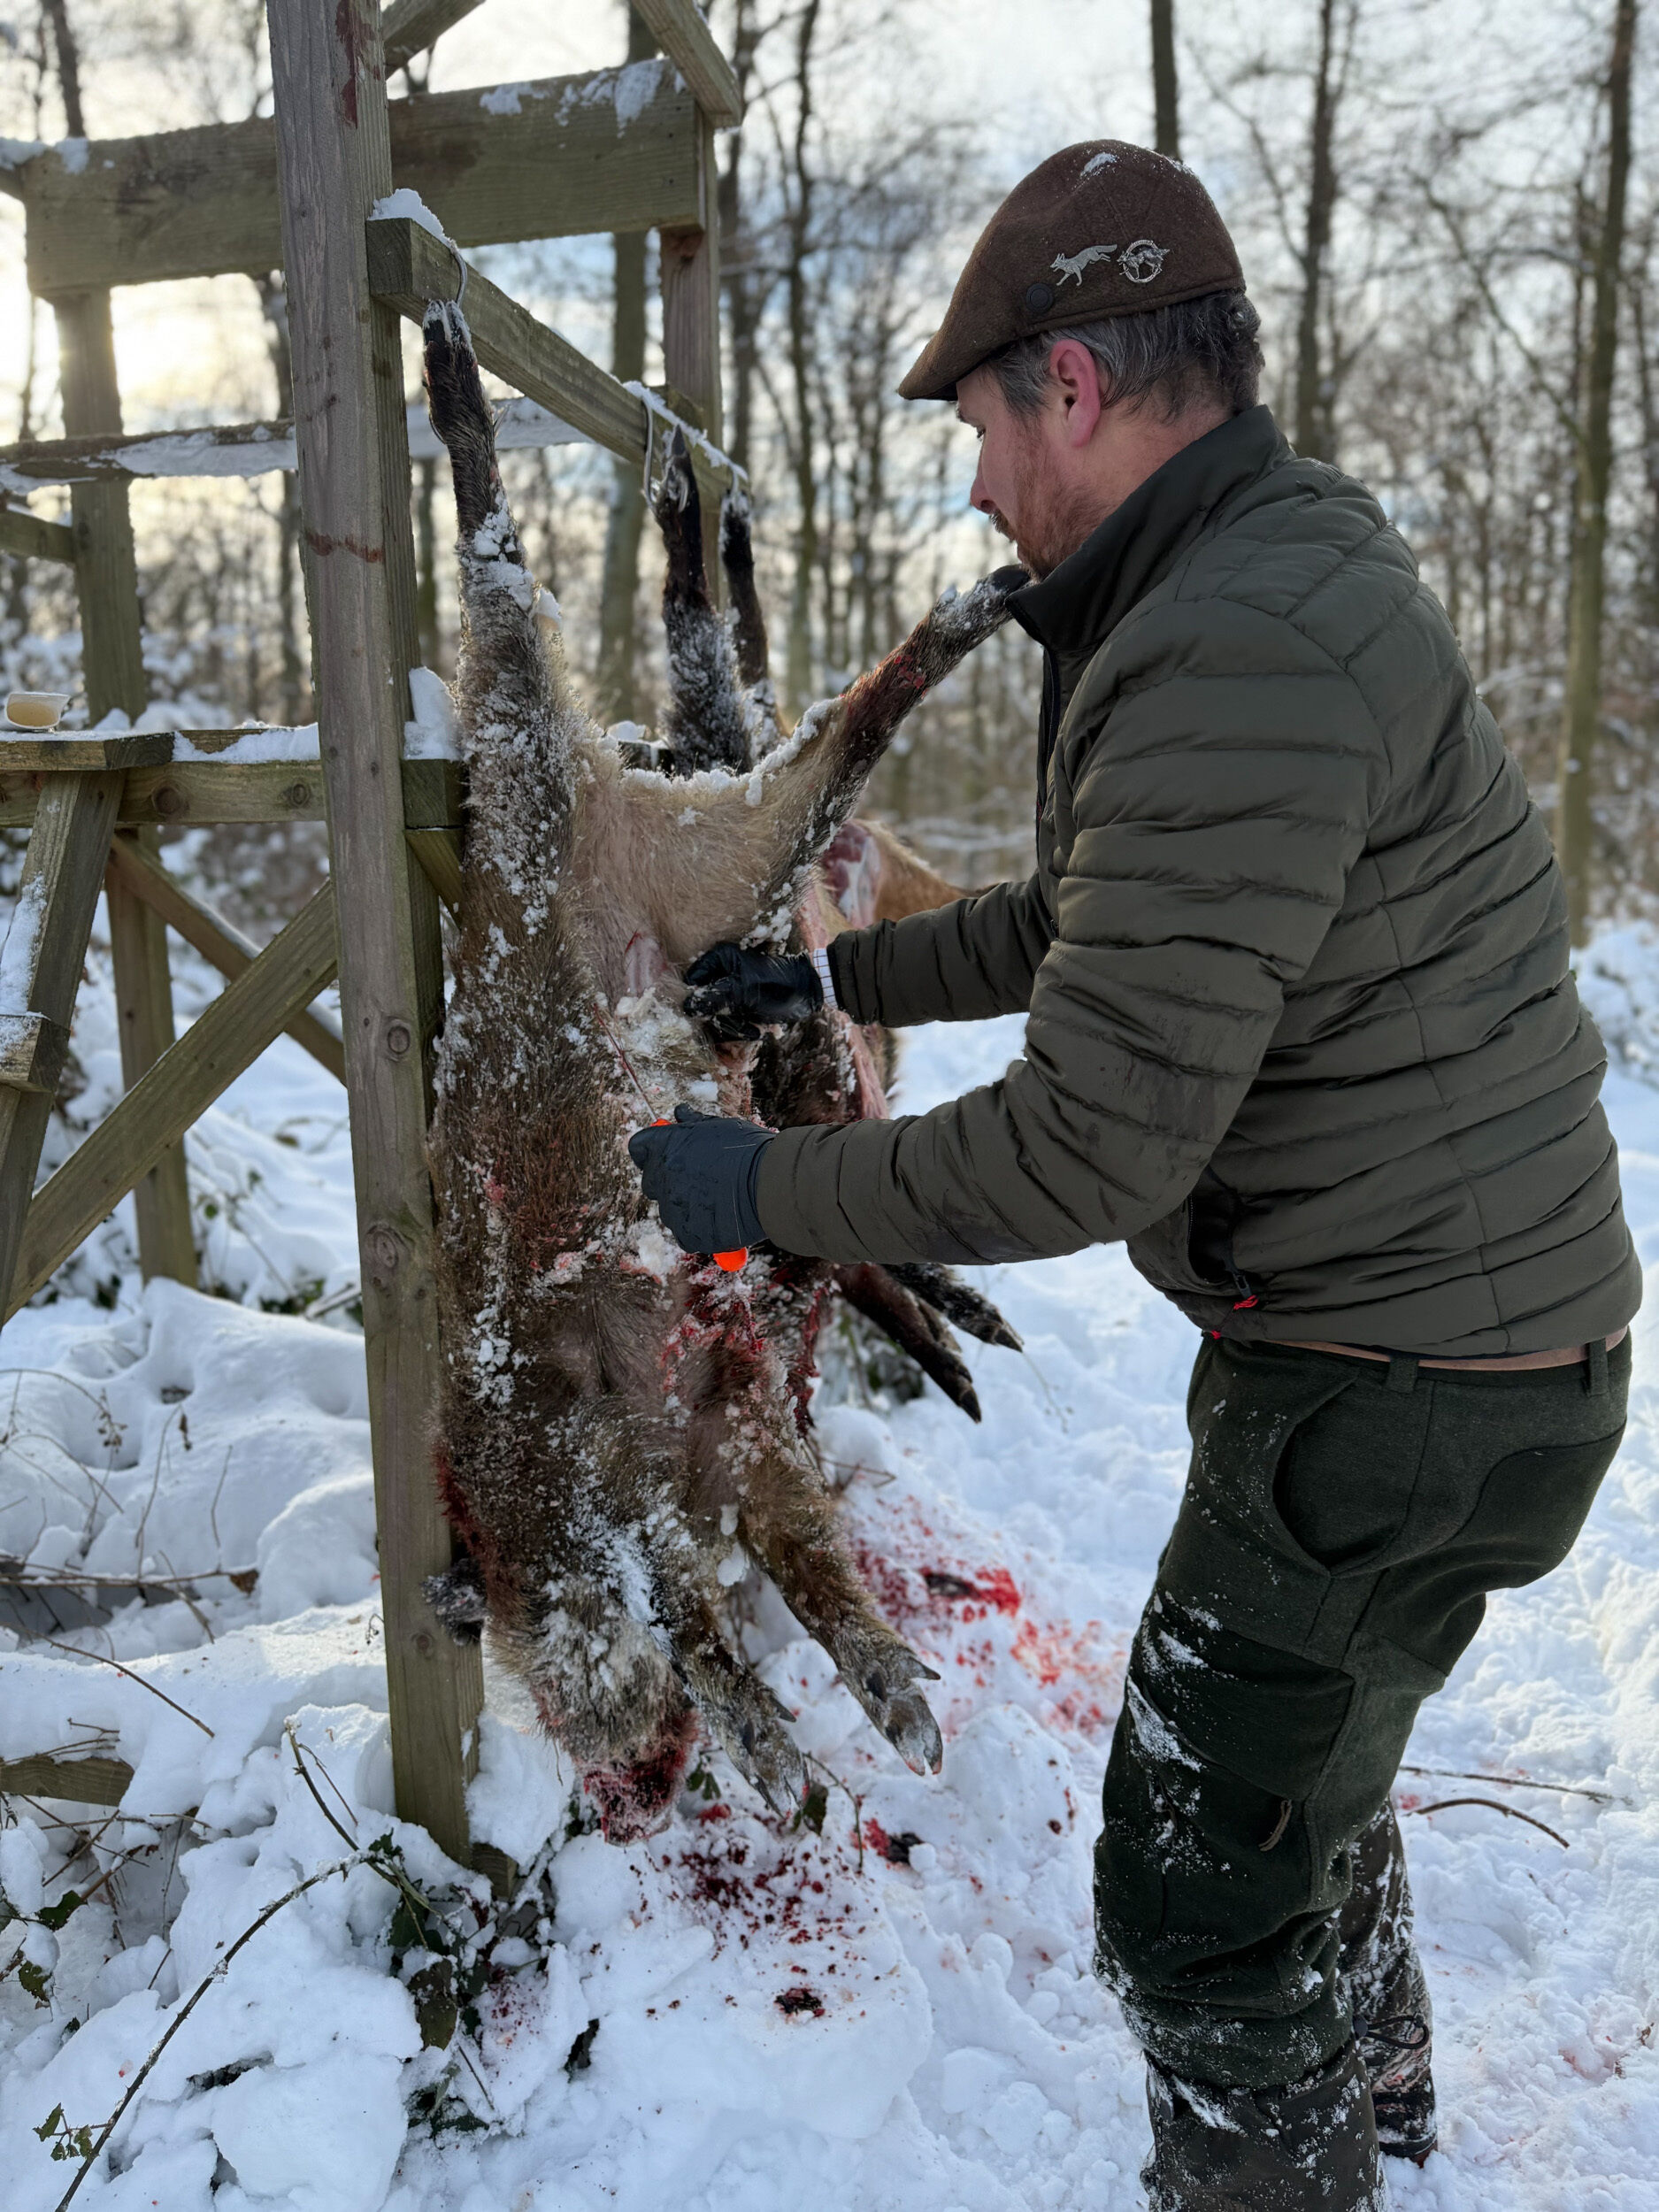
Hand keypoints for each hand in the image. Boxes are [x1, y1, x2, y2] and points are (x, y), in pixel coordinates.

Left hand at [627, 1104, 771, 1255]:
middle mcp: (662, 1177)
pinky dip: (700, 1228)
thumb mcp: (720, 1127)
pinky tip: (723, 1218)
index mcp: (665, 1146)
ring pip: (670, 1209)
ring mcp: (673, 1209)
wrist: (772, 1182)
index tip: (666, 1153)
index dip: (651, 1151)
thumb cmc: (749, 1150)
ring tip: (719, 1199)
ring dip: (686, 1205)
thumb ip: (694, 1123)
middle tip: (699, 1179)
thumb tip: (680, 1113)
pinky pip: (686, 1232)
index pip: (639, 1147)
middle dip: (668, 1180)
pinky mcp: (688, 1234)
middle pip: (651, 1181)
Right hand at [682, 942, 821, 1041]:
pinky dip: (740, 1030)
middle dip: (720, 1018)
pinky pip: (726, 1023)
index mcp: (717, 959)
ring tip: (753, 1028)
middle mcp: (718, 973)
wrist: (807, 994)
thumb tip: (686, 1008)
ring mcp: (726, 991)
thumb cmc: (777, 985)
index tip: (709, 1013)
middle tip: (739, 1021)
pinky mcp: (735, 1007)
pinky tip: (756, 1031)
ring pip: (713, 1017)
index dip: (697, 1000)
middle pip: (700, 1003)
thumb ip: (713, 998)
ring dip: (732, 1027)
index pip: (691, 982)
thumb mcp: (743, 991)